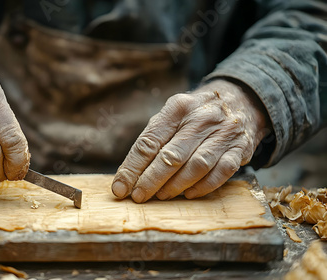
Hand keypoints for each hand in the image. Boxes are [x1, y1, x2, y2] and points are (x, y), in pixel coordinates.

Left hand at [112, 79, 269, 201]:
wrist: (240, 100)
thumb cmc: (194, 116)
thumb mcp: (171, 116)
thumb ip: (152, 141)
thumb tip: (128, 175)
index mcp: (177, 107)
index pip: (149, 142)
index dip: (132, 168)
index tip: (120, 188)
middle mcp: (201, 117)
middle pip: (171, 156)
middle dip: (150, 181)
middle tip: (138, 196)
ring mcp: (224, 132)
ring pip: (196, 166)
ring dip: (175, 186)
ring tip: (161, 196)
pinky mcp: (241, 147)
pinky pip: (221, 172)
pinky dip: (203, 187)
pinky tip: (189, 194)